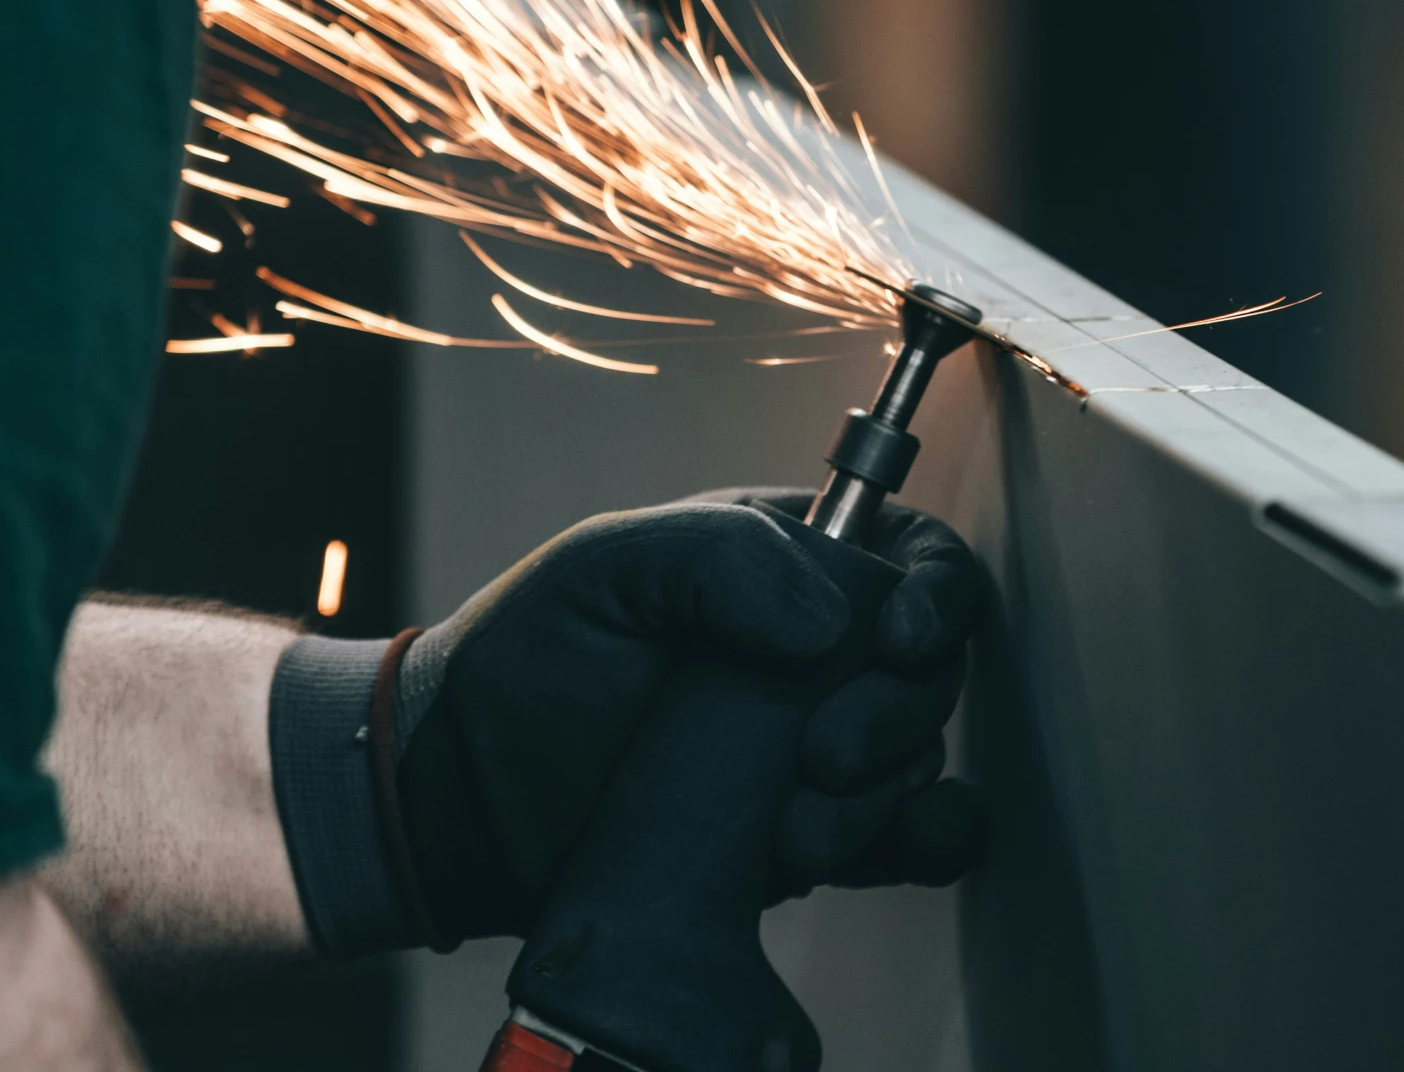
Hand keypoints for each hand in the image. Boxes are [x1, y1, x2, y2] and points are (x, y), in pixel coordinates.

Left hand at [393, 494, 987, 944]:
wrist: (469, 799)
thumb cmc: (528, 655)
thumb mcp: (604, 564)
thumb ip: (714, 557)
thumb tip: (829, 620)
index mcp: (780, 560)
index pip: (908, 553)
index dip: (933, 592)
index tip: (897, 639)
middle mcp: (815, 647)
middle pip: (929, 665)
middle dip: (896, 713)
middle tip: (818, 756)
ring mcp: (813, 744)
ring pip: (918, 755)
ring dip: (884, 795)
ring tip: (795, 831)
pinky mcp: (807, 831)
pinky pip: (908, 834)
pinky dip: (927, 840)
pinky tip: (897, 849)